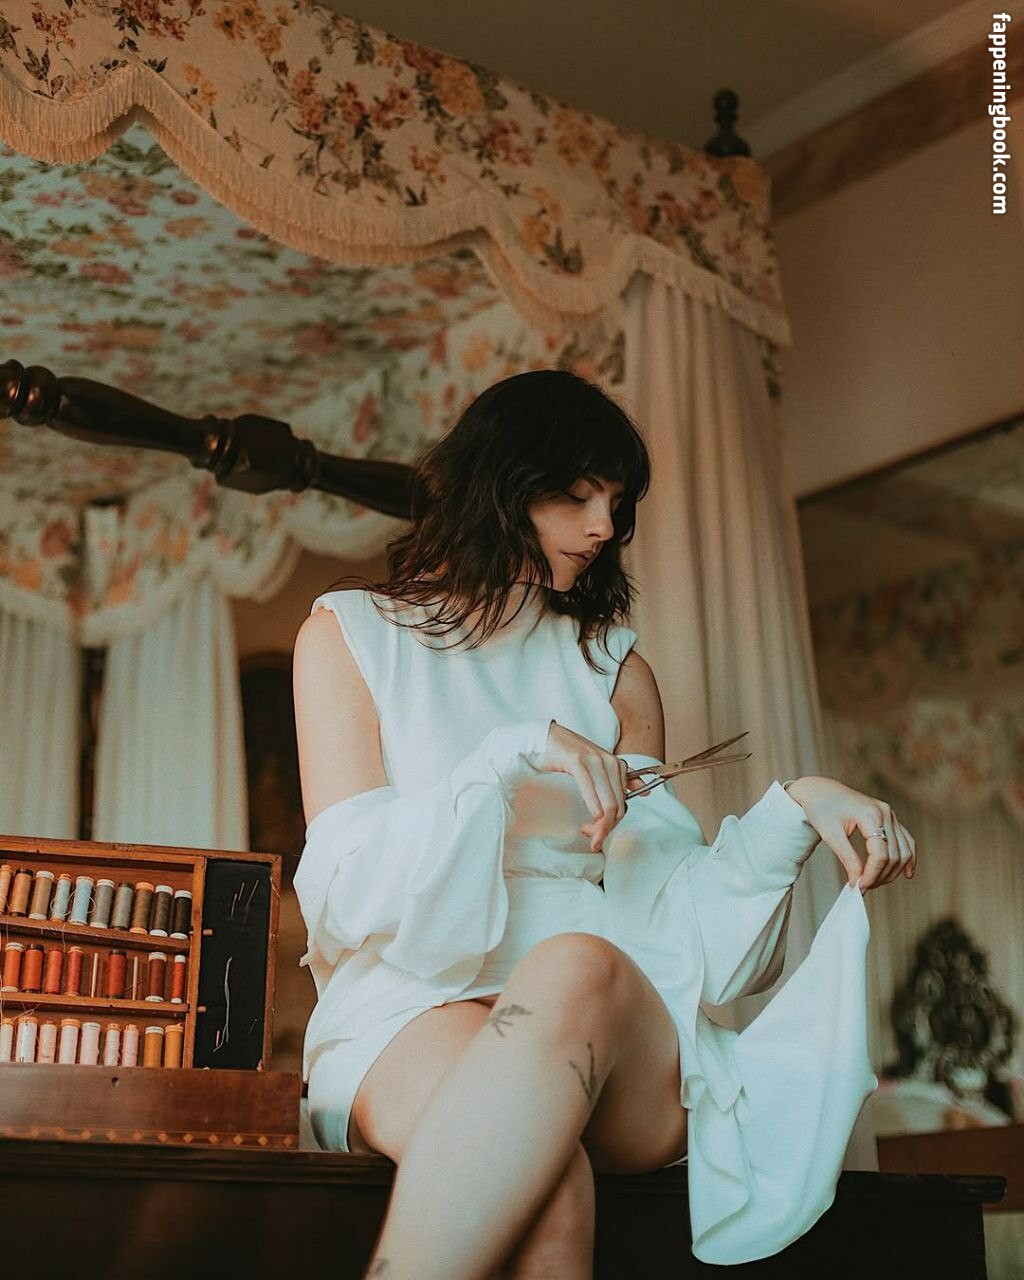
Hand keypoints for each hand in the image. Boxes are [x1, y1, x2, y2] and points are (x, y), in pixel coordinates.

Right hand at [541, 721, 648, 851]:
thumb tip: (644, 791)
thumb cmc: (570, 755)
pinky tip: (593, 815)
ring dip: (600, 823)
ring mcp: (594, 761)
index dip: (614, 823)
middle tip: (593, 838)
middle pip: (617, 805)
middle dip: (607, 827)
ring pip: (607, 801)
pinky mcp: (577, 761)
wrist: (547, 738)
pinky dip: (593, 804)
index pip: (624, 802)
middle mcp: (609, 762)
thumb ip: (620, 779)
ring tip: (587, 832)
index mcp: (616, 765)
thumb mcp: (598, 767)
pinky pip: (590, 787)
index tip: (600, 833)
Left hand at [784, 776, 916, 891]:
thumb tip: (858, 882)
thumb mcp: (830, 834)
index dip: (872, 874)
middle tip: (863, 887)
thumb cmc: (822, 809)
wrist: (821, 791)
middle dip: (881, 875)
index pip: (880, 853)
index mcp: (870, 814)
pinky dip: (908, 858)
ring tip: (875, 883)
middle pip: (894, 854)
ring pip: (904, 850)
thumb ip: (847, 858)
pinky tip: (907, 873)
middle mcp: (885, 813)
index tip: (859, 887)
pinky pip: (905, 841)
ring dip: (893, 871)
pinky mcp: (890, 818)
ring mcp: (890, 814)